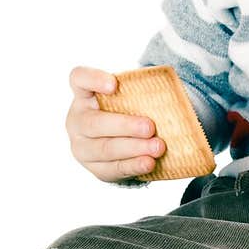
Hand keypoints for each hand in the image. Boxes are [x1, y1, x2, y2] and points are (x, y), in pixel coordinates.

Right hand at [66, 65, 166, 181]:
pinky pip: (112, 169)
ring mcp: (82, 147)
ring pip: (104, 149)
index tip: (114, 84)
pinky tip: (148, 163)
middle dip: (124, 125)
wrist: (122, 139)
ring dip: (133, 148)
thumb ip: (140, 92)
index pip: (79, 79)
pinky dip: (133, 166)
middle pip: (93, 123)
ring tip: (157, 147)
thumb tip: (170, 93)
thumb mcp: (128, 97)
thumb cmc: (127, 109)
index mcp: (84, 95)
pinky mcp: (95, 168)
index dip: (93, 80)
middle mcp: (77, 120)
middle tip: (150, 127)